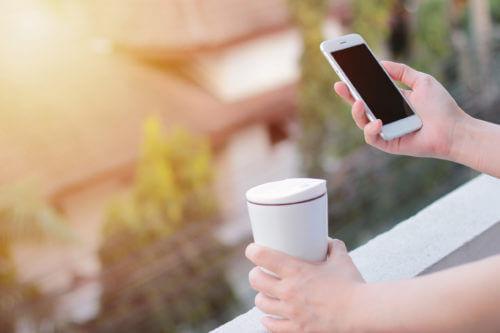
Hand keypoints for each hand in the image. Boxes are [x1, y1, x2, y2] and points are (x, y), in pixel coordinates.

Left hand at [245, 239, 364, 332]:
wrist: (362, 312)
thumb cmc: (352, 284)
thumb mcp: (341, 259)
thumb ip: (332, 247)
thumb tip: (326, 240)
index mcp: (296, 271)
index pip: (263, 257)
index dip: (253, 251)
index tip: (252, 250)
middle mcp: (288, 291)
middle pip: (256, 280)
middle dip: (255, 275)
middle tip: (259, 273)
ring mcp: (291, 312)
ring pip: (261, 303)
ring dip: (261, 297)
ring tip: (265, 294)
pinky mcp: (297, 329)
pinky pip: (272, 326)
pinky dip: (267, 321)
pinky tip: (267, 318)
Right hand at [334, 61, 469, 158]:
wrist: (454, 129)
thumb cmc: (441, 107)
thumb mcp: (421, 81)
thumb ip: (401, 71)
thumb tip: (381, 63)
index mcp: (390, 101)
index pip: (368, 91)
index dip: (355, 83)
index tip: (345, 71)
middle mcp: (385, 115)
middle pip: (360, 106)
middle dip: (347, 95)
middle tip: (339, 84)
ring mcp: (385, 130)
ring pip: (362, 122)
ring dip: (357, 112)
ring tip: (358, 102)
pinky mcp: (388, 143)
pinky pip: (372, 137)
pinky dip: (371, 129)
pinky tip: (378, 121)